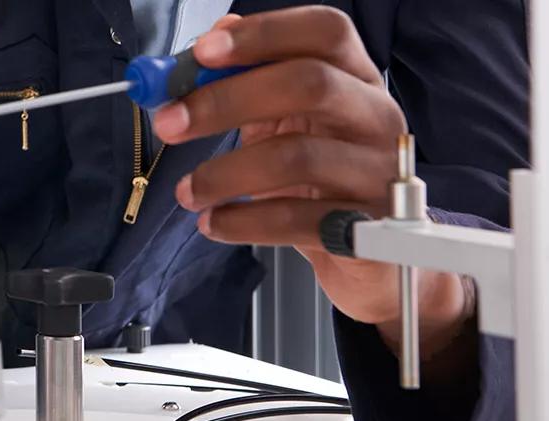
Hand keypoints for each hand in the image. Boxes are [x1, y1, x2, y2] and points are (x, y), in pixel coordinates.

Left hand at [162, 8, 472, 361]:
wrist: (368, 259)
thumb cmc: (322, 180)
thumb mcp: (287, 123)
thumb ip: (253, 81)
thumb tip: (212, 39)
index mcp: (357, 78)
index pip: (325, 31)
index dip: (264, 34)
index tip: (202, 51)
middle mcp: (377, 117)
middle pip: (308, 84)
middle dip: (226, 100)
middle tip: (169, 123)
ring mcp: (379, 172)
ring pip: (298, 157)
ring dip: (224, 173)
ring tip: (186, 191)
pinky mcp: (369, 228)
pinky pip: (297, 220)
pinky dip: (243, 222)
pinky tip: (214, 222)